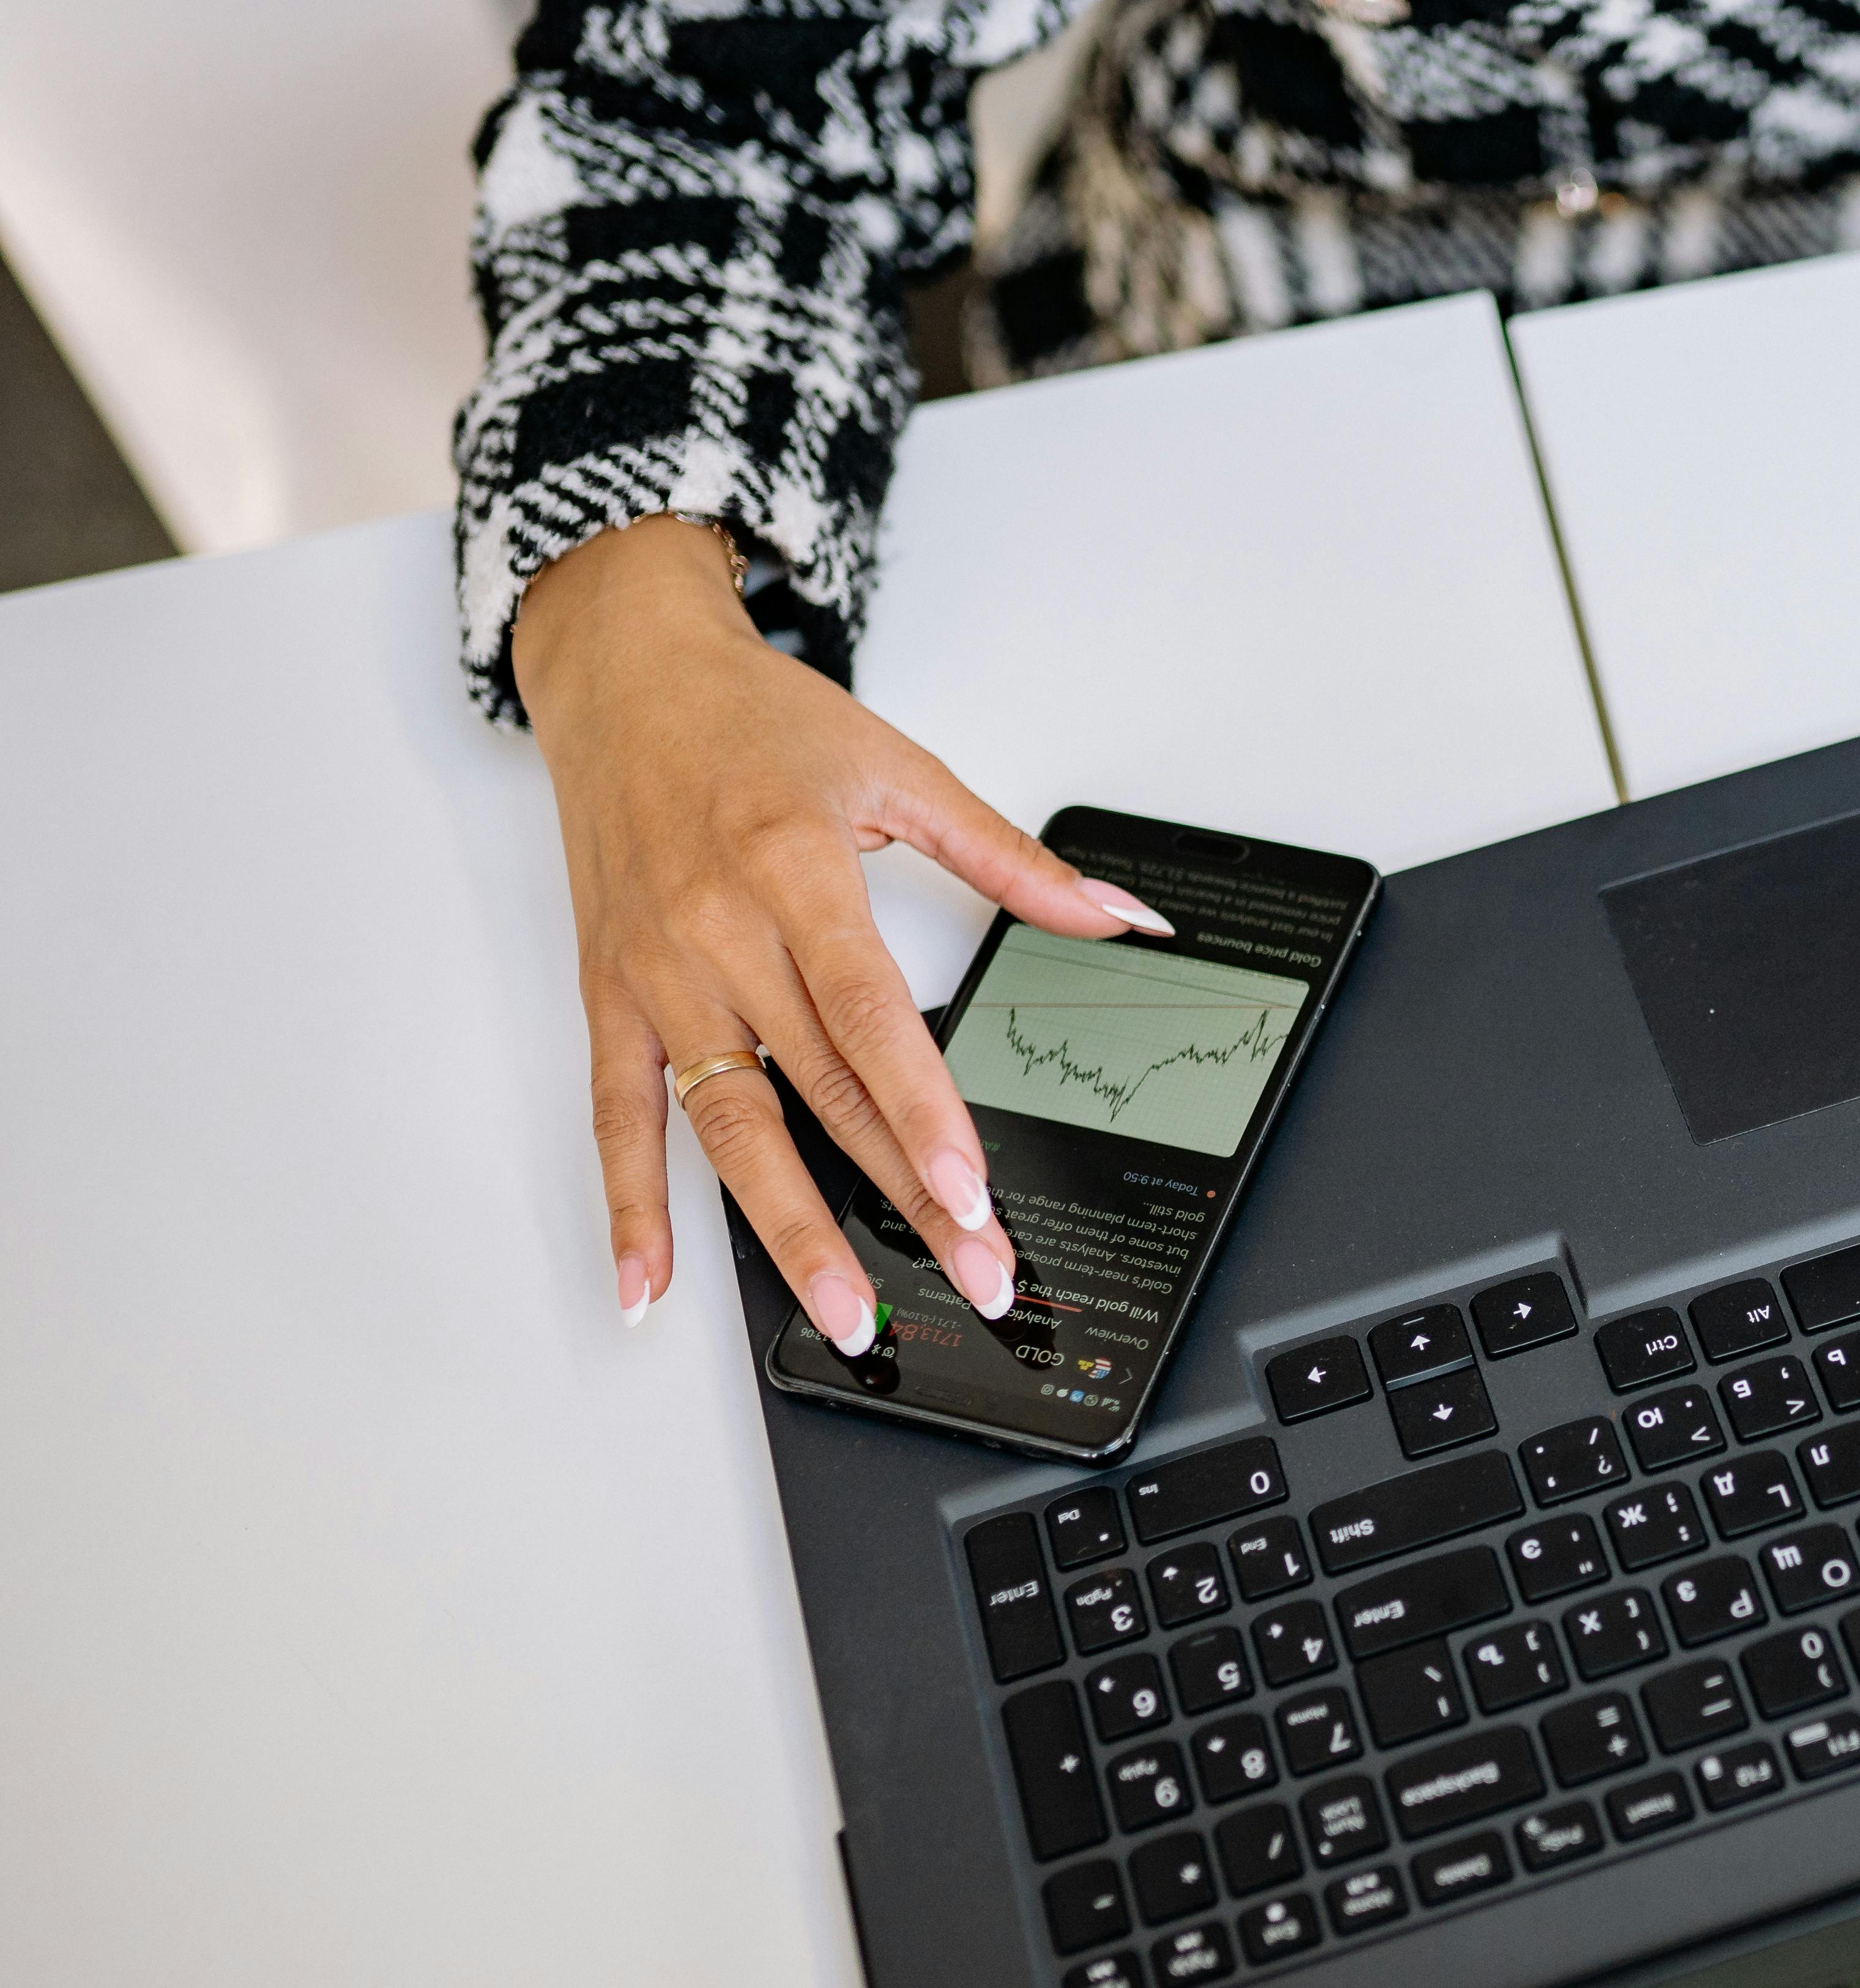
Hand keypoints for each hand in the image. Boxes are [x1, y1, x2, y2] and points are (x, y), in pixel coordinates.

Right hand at [512, 516, 1171, 1343]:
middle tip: (963, 1276)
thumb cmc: (757, 720)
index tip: (968, 1191)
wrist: (625, 673)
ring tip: (846, 1314)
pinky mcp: (609, 996)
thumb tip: (1122, 912)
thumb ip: (1013, 857)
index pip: (871, 1018)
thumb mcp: (900, 768)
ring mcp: (659, 974)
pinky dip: (630, 1207)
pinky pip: (617, 1117)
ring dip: (786, 1230)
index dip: (922, 1112)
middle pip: (822, 1091)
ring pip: (729, 1125)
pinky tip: (648, 1287)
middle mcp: (720, 932)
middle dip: (898, 1199)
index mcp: (795, 872)